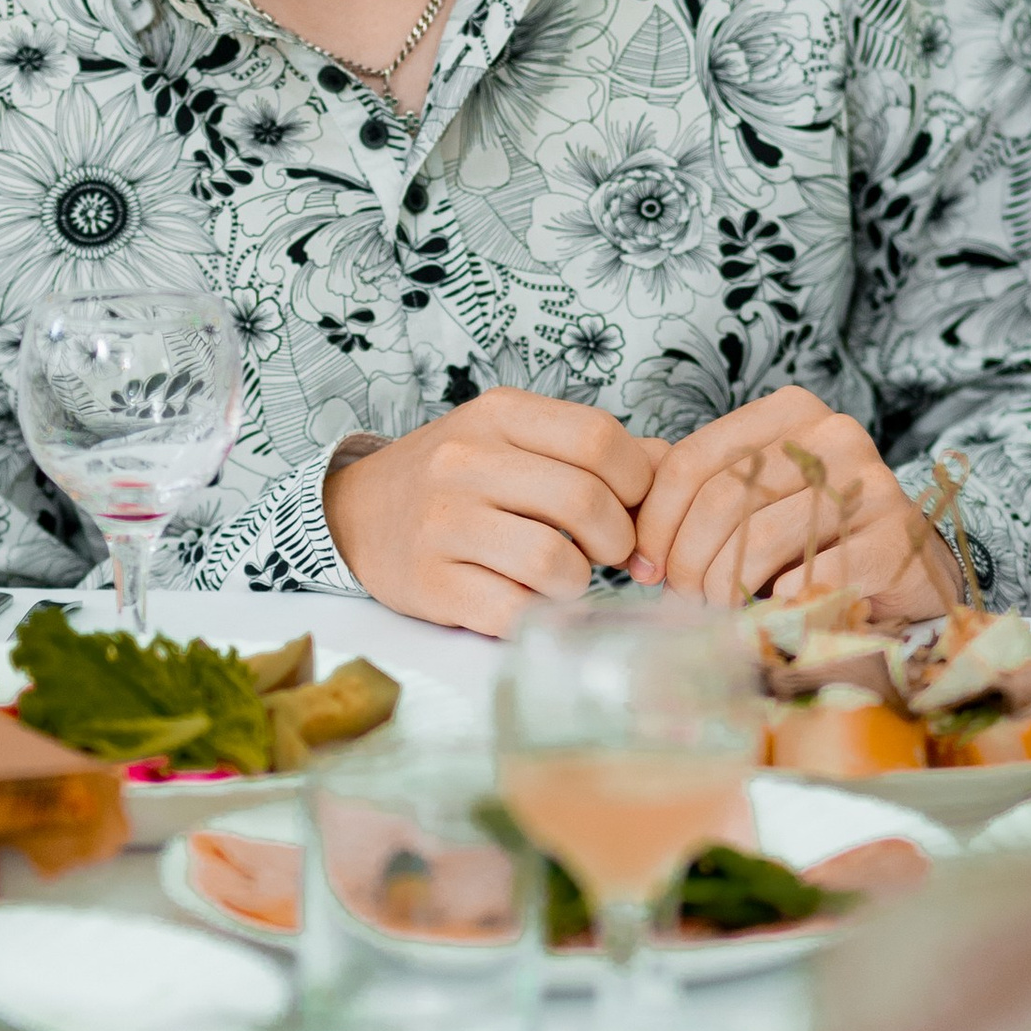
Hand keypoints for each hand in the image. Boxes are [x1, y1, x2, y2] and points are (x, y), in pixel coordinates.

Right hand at [324, 391, 667, 634]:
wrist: (357, 513)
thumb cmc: (458, 477)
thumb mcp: (515, 438)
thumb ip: (593, 448)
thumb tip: (672, 466)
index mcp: (499, 415)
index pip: (600, 439)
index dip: (636, 482)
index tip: (632, 508)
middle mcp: (465, 461)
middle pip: (586, 503)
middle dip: (618, 540)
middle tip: (610, 552)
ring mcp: (443, 525)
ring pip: (555, 565)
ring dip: (580, 581)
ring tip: (566, 576)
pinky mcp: (430, 585)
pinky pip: (513, 613)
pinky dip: (539, 614)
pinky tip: (531, 600)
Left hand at [627, 390, 966, 617]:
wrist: (906, 574)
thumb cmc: (815, 537)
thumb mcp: (752, 500)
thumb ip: (693, 494)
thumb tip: (624, 521)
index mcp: (789, 412)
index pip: (690, 462)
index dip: (654, 522)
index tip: (646, 565)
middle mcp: (834, 434)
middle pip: (720, 501)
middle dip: (686, 562)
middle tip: (684, 598)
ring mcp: (872, 483)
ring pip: (758, 539)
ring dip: (726, 588)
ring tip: (724, 608)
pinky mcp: (897, 537)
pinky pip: (812, 574)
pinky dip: (779, 604)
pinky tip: (773, 609)